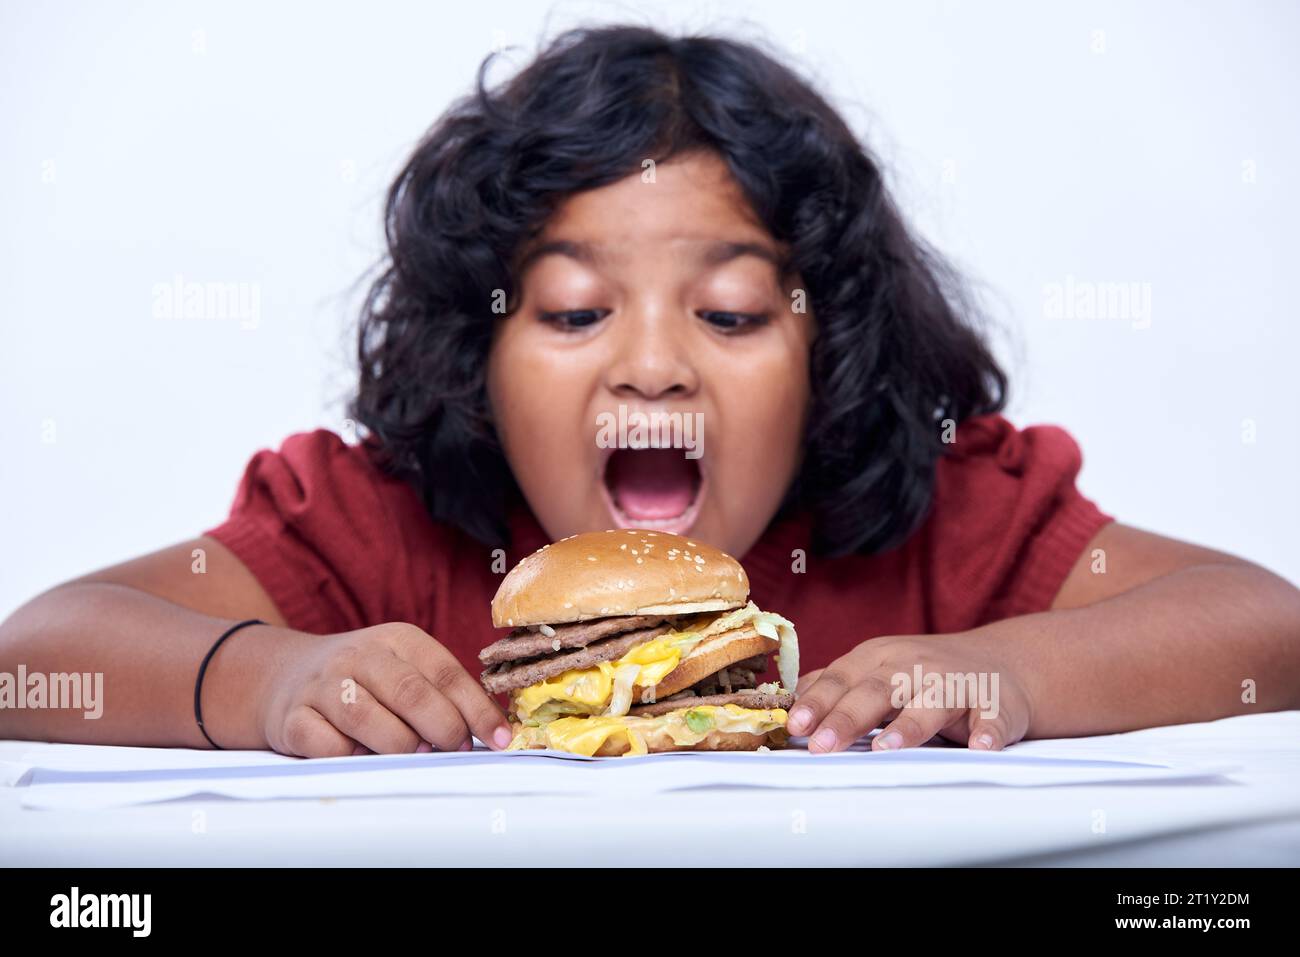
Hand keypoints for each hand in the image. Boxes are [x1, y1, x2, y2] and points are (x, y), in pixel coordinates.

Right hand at [260, 622, 512, 756]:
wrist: (284, 675)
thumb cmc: (363, 679)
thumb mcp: (403, 668)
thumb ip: (441, 694)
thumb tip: (490, 733)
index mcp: (397, 639)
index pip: (446, 673)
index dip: (477, 709)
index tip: (500, 739)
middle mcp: (359, 656)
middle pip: (410, 692)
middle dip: (444, 728)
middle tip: (457, 749)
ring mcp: (323, 685)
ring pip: (366, 717)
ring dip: (400, 744)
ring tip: (417, 755)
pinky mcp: (293, 717)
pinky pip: (328, 745)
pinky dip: (352, 757)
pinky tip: (364, 755)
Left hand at [787, 632, 1034, 753]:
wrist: (1001, 663)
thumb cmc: (924, 673)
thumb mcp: (877, 668)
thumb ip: (836, 683)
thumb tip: (789, 701)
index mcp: (880, 658)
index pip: (842, 678)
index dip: (817, 702)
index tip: (794, 726)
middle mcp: (915, 665)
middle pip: (877, 690)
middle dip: (848, 717)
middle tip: (822, 745)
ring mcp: (956, 683)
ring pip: (931, 703)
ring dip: (909, 725)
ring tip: (885, 748)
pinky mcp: (996, 703)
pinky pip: (992, 717)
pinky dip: (988, 731)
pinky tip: (980, 746)